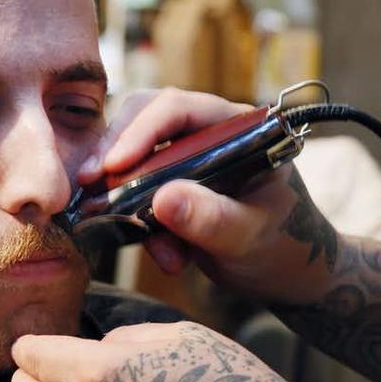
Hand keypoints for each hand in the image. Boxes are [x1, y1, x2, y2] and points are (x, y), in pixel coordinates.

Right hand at [80, 87, 340, 304]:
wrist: (289, 274)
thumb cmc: (285, 246)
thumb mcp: (251, 235)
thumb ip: (213, 218)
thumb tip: (164, 199)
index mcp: (238, 127)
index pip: (179, 107)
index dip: (141, 131)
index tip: (112, 165)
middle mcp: (208, 134)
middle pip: (145, 119)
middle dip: (115, 152)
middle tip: (91, 186)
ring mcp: (188, 159)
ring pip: (134, 156)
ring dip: (124, 196)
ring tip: (149, 243)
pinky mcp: (172, 186)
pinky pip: (136, 191)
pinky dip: (136, 221)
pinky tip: (165, 255)